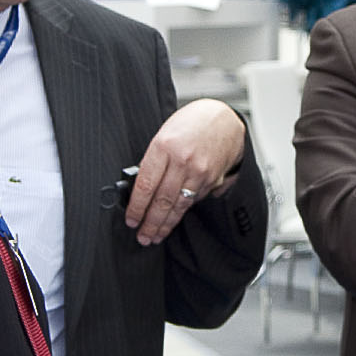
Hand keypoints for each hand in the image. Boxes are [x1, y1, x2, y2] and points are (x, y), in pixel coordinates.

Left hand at [124, 99, 246, 245]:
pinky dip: (181, 211)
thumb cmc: (191, 123)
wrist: (224, 118)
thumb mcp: (165, 134)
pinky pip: (193, 200)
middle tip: (142, 237)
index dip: (136, 207)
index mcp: (164, 146)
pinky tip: (173, 219)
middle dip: (150, 223)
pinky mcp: (211, 179)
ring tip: (155, 236)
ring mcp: (199, 171)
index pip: (146, 185)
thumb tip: (141, 187)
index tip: (131, 219)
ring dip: (165, 224)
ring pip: (178, 206)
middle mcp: (182, 160)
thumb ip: (153, 160)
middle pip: (162, 200)